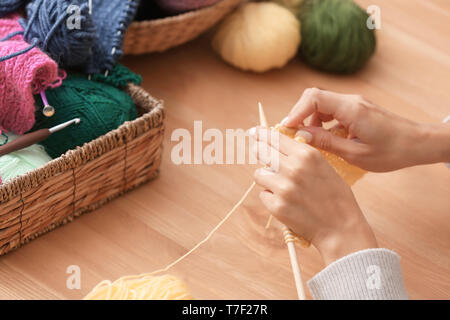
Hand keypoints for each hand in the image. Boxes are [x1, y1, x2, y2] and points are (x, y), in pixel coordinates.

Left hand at [250, 127, 377, 264]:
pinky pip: (263, 195)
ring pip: (259, 174)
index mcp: (307, 154)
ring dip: (266, 178)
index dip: (262, 134)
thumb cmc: (335, 196)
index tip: (254, 132)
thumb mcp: (323, 166)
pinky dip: (271, 198)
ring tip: (283, 187)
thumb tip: (276, 143)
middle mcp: (293, 168)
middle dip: (259, 152)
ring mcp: (283, 188)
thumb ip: (300, 154)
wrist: (341, 228)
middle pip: (261, 151)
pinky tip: (286, 203)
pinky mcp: (276, 206)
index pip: (275, 137)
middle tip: (260, 155)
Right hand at [283, 88, 449, 171]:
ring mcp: (354, 104)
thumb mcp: (356, 154)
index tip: (287, 129)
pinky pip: (332, 110)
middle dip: (300, 115)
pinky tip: (324, 139)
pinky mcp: (357, 110)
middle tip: (294, 135)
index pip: (314, 98)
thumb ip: (326, 143)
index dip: (296, 111)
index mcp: (351, 109)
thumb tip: (301, 136)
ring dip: (311, 120)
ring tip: (310, 141)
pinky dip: (322, 122)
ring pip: (322, 104)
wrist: (419, 144)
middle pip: (315, 97)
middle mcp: (351, 101)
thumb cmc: (392, 151)